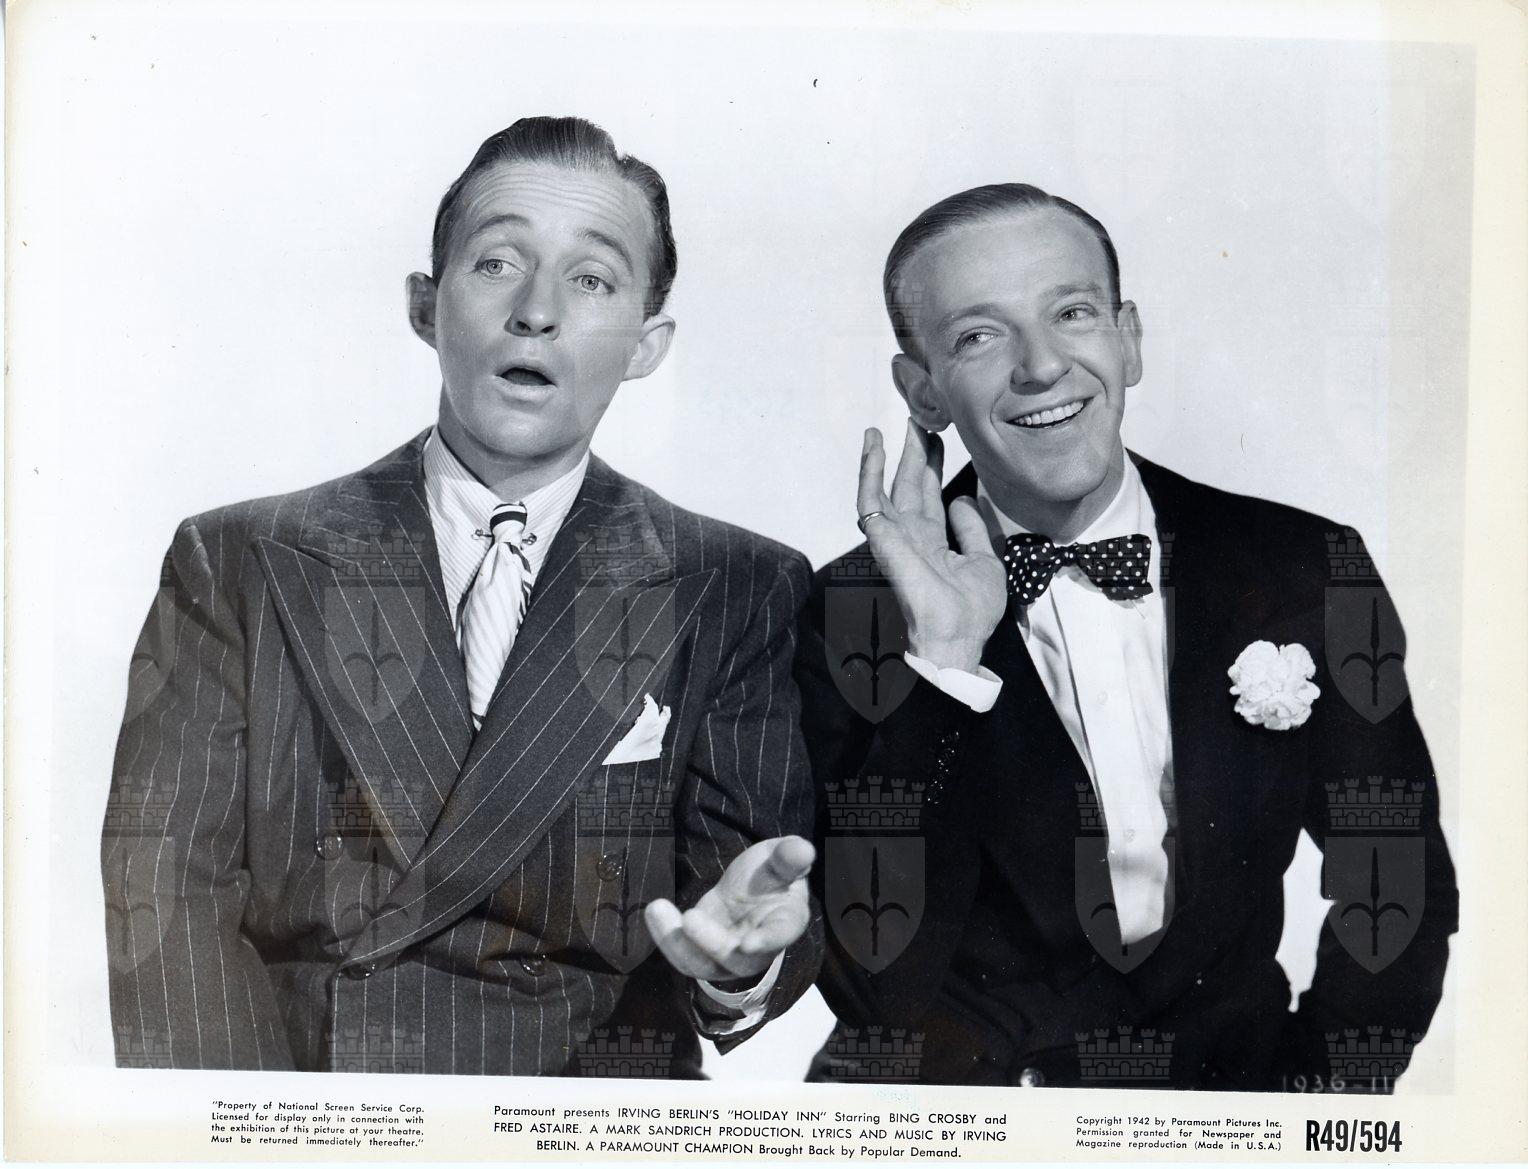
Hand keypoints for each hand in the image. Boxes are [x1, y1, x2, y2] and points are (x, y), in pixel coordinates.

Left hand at [644, 835, 813, 980]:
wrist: (754, 889)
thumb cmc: (772, 874)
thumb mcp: (780, 857)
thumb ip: (789, 856)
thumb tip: (803, 849)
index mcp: (786, 922)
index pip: (779, 935)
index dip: (767, 941)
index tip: (750, 943)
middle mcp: (757, 948)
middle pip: (735, 958)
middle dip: (712, 943)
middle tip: (691, 917)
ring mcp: (728, 955)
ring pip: (702, 965)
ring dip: (677, 944)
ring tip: (657, 910)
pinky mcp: (702, 952)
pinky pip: (683, 954)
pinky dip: (666, 937)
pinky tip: (656, 911)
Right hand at [858, 420, 1007, 671]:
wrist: (956, 635)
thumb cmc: (971, 610)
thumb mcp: (984, 561)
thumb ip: (972, 530)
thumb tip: (962, 500)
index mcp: (933, 543)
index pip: (930, 497)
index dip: (934, 468)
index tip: (939, 439)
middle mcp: (910, 536)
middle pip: (910, 486)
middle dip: (914, 453)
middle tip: (919, 420)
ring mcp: (894, 536)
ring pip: (886, 487)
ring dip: (887, 456)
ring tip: (892, 426)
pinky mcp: (882, 536)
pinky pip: (869, 499)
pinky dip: (868, 471)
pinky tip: (874, 445)